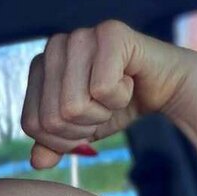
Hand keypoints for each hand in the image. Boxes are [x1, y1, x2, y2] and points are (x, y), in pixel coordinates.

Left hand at [20, 19, 196, 169]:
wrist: (163, 87)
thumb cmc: (116, 105)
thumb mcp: (80, 131)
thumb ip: (54, 145)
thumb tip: (37, 162)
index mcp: (39, 67)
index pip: (33, 124)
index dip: (62, 139)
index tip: (86, 122)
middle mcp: (54, 46)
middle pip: (53, 119)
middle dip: (84, 127)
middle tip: (104, 107)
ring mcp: (80, 36)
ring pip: (73, 106)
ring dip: (102, 113)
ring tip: (115, 93)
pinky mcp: (110, 33)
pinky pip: (102, 90)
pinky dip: (120, 98)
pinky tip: (129, 80)